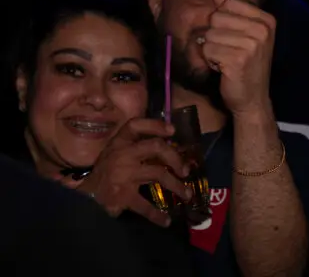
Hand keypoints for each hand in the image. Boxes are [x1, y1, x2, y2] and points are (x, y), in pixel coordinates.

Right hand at [72, 119, 190, 226]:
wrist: (84, 197)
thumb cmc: (106, 172)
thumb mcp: (117, 153)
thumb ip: (138, 148)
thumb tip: (171, 148)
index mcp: (120, 142)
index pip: (136, 124)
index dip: (156, 125)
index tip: (173, 131)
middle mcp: (122, 155)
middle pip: (156, 147)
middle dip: (176, 158)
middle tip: (186, 171)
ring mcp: (123, 174)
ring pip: (158, 173)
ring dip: (177, 185)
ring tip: (187, 194)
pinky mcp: (122, 195)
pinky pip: (145, 206)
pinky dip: (157, 215)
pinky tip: (167, 221)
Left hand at [201, 0, 275, 115]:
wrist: (253, 98)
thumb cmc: (246, 64)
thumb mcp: (242, 33)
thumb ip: (229, 10)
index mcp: (266, 20)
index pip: (228, 3)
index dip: (223, 20)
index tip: (235, 37)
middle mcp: (262, 30)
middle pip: (216, 17)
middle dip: (216, 35)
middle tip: (230, 51)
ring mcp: (252, 45)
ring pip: (210, 34)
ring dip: (213, 49)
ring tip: (227, 60)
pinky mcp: (238, 59)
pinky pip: (207, 50)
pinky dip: (211, 61)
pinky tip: (224, 69)